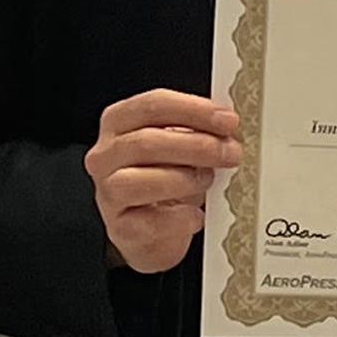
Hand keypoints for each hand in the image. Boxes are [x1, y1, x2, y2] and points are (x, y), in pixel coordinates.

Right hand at [87, 87, 242, 273]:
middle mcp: (106, 155)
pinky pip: (152, 222)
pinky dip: (181, 217)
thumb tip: (228, 126)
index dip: (194, 110)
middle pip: (147, 142)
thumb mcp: (177, 146)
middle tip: (230, 152)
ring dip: (187, 179)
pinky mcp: (120, 228)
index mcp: (119, 123)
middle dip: (197, 146)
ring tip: (208, 180)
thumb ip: (196, 130)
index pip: (152, 106)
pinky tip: (196, 214)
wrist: (149, 230)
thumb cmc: (162, 180)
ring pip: (143, 181)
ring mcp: (108, 192)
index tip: (227, 120)